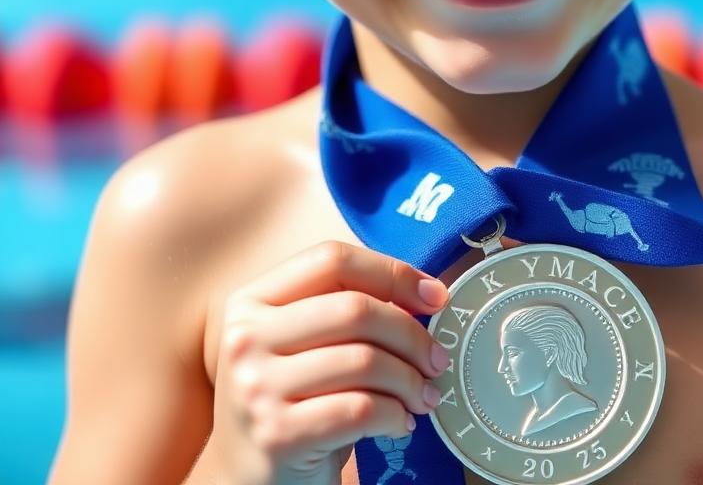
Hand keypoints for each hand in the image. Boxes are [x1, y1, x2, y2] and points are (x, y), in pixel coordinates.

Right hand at [208, 240, 448, 484]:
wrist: (247, 479)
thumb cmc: (293, 399)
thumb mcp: (303, 343)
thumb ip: (346, 308)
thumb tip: (429, 293)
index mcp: (253, 300)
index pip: (332, 259)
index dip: (391, 272)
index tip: (434, 296)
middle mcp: (246, 337)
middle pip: (355, 309)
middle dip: (412, 334)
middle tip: (437, 359)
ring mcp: (256, 386)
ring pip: (365, 360)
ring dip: (410, 380)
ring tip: (423, 395)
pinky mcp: (276, 434)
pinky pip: (361, 409)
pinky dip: (395, 414)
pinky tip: (400, 422)